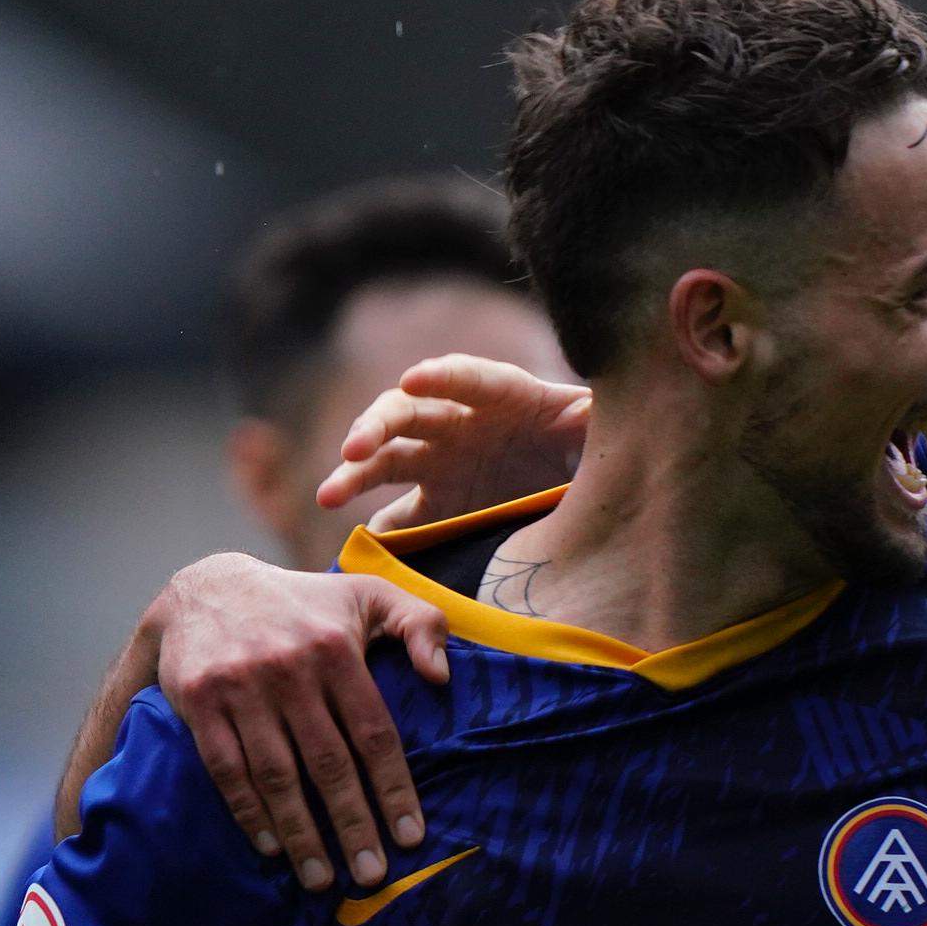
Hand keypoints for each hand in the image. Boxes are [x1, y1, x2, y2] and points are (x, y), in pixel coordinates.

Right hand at [151, 555, 448, 891]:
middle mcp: (290, 668)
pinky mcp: (200, 701)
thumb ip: (421, 622)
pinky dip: (249, 812)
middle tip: (371, 876)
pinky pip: (227, 769)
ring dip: (300, 834)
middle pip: (328, 764)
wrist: (204, 588)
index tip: (410, 837)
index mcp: (337, 649)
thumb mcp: (368, 594)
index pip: (374, 733)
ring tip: (320, 880)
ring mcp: (241, 686)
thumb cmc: (303, 604)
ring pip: (277, 775)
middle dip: (352, 826)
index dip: (393, 790)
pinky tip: (271, 847)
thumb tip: (442, 676)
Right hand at [316, 356, 592, 525]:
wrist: (582, 481)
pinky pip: (401, 517)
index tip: (413, 378)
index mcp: (504, 395)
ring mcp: (443, 463)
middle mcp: (461, 422)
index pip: (469, 378)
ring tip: (327, 496)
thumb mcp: (599, 432)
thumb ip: (591, 422)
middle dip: (377, 425)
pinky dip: (381, 533)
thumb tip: (587, 413)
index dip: (442, 377)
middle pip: (408, 413)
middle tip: (353, 448)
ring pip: (387, 461)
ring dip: (355, 474)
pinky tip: (361, 548)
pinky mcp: (438, 504)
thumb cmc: (592, 445)